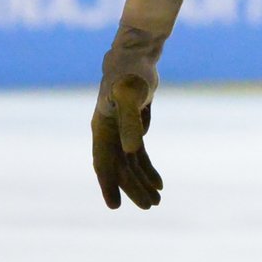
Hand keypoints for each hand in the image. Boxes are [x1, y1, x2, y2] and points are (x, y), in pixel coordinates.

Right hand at [91, 75, 163, 209]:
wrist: (138, 55)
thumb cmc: (131, 72)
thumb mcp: (131, 94)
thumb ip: (131, 121)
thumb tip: (132, 150)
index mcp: (102, 129)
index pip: (103, 164)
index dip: (108, 185)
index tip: (115, 206)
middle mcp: (108, 134)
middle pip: (120, 168)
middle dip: (133, 188)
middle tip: (151, 206)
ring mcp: (120, 132)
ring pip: (130, 165)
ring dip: (142, 182)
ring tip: (157, 201)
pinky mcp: (133, 126)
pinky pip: (138, 155)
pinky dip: (147, 169)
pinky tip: (159, 183)